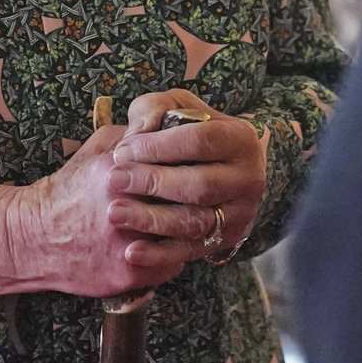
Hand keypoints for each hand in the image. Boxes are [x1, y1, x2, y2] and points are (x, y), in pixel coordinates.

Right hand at [0, 125, 187, 298]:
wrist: (37, 236)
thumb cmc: (70, 188)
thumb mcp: (95, 148)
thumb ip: (131, 134)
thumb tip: (166, 123)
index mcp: (118, 172)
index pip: (174, 166)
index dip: (192, 165)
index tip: (202, 164)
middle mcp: (124, 209)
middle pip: (186, 203)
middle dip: (199, 199)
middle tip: (208, 194)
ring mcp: (127, 245)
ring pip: (183, 237)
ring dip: (193, 227)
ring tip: (196, 218)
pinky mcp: (128, 273)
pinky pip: (171, 264)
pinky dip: (176, 254)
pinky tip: (171, 243)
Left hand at [106, 89, 265, 267]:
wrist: (221, 165)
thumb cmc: (189, 129)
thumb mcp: (177, 107)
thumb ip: (155, 109)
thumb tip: (138, 133)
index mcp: (239, 138)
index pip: (199, 140)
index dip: (158, 147)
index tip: (122, 151)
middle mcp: (247, 178)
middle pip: (199, 185)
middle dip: (152, 183)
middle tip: (114, 180)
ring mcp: (239, 213)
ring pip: (195, 222)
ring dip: (152, 220)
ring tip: (115, 212)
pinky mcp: (225, 241)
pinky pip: (191, 251)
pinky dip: (160, 255)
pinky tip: (131, 252)